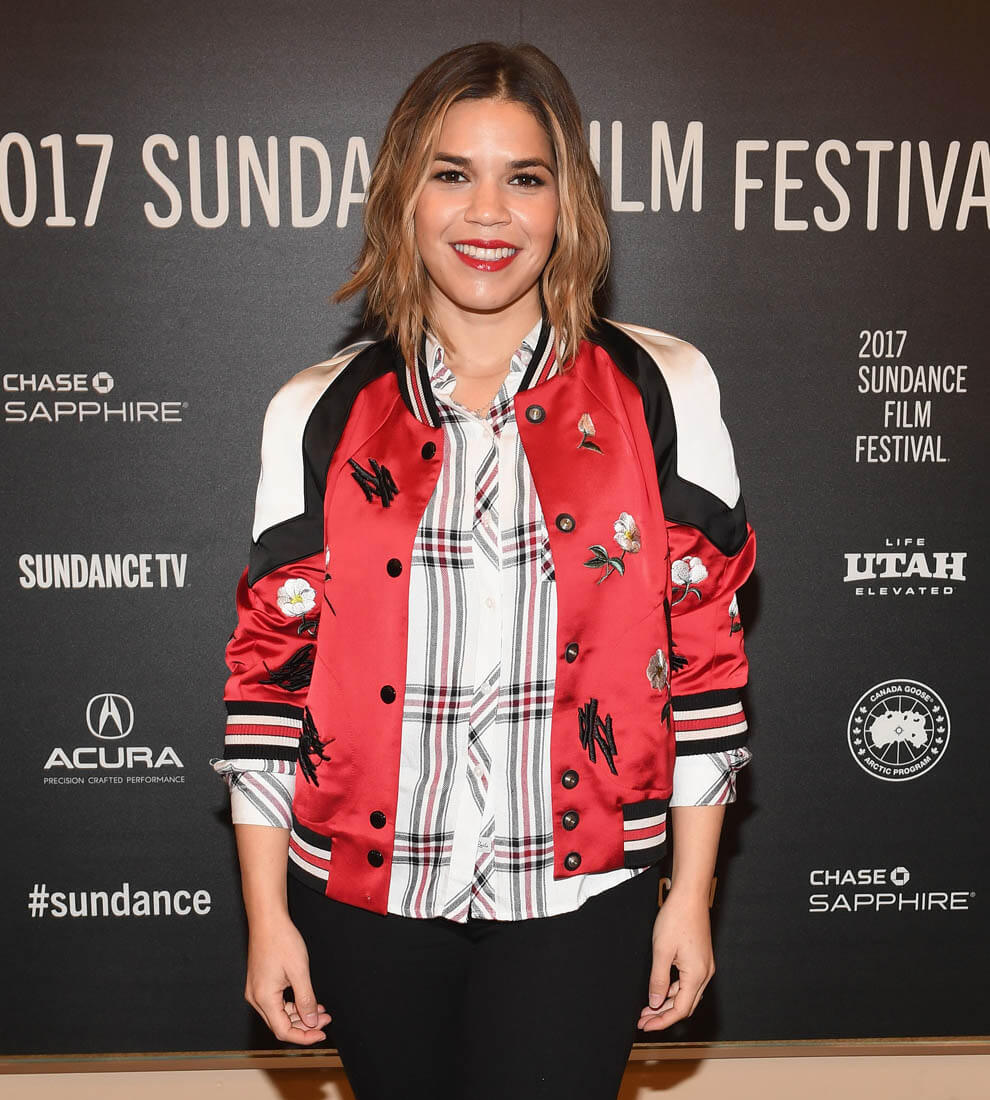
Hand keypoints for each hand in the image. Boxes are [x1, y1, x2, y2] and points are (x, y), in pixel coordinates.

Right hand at [244, 912, 331, 1044]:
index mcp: (264, 998)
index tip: (321, 1033)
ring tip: (319, 1010)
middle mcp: (256, 998)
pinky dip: (292, 1004)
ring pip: (279, 1014)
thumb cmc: (281, 939)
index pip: (283, 1031)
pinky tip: (307, 1000)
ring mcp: (256, 990)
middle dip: (304, 1025)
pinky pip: (276, 1002)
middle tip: (325, 1020)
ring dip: (300, 1015)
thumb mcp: (299, 971)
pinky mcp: (260, 983)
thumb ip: (306, 999)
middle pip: (281, 1024)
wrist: (268, 920)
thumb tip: (311, 1021)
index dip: (304, 1036)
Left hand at [637, 889, 714, 1031]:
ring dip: (667, 1002)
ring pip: (685, 994)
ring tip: (647, 1006)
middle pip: (685, 1005)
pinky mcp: (700, 958)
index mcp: (697, 975)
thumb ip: (658, 980)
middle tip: (643, 1020)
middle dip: (663, 1014)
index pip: (680, 1010)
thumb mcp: (661, 951)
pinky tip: (659, 988)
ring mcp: (704, 966)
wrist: (689, 896)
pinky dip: (672, 989)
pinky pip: (687, 982)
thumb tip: (655, 1003)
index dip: (662, 1020)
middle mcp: (704, 973)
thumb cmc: (676, 919)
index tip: (645, 1025)